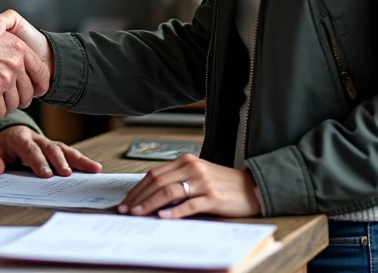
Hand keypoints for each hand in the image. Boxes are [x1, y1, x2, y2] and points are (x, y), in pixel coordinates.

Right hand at [0, 10, 52, 116]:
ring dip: (7, 106)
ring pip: (13, 104)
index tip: (39, 88)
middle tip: (13, 97)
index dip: (41, 83)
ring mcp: (3, 80)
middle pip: (28, 93)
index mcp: (19, 48)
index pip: (41, 72)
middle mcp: (14, 65)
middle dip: (22, 98)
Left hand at [0, 126, 103, 177]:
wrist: (4, 136)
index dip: (38, 161)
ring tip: (92, 168)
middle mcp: (36, 138)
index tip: (46, 174)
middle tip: (66, 174)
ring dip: (78, 159)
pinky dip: (81, 161)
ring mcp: (47, 143)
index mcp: (19, 137)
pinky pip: (69, 154)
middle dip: (60, 161)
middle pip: (51, 148)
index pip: (30, 149)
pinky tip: (94, 168)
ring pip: (64, 148)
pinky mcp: (55, 150)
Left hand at [117, 155, 260, 218]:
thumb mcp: (197, 175)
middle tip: (126, 210)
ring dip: (150, 204)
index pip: (154, 174)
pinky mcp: (213, 197)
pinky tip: (163, 217)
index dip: (138, 188)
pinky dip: (174, 211)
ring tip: (138, 214)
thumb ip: (177, 180)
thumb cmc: (222, 183)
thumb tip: (150, 196)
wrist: (251, 188)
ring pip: (169, 192)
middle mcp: (193, 168)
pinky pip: (189, 205)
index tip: (126, 200)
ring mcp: (203, 182)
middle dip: (139, 197)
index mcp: (186, 161)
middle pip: (158, 182)